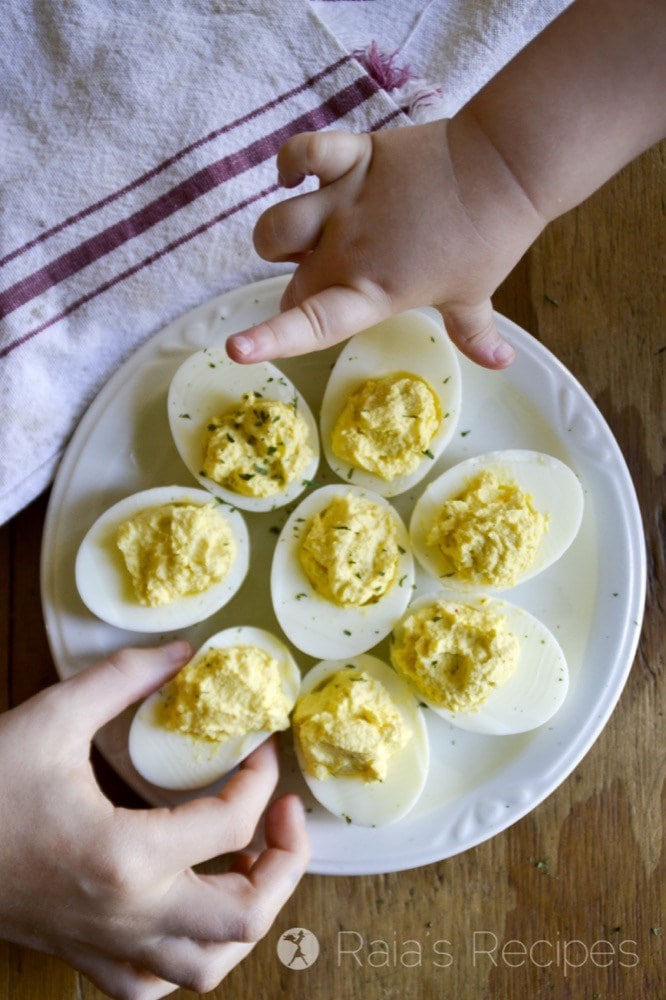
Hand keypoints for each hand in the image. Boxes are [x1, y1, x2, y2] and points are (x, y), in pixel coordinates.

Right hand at [0, 642, 309, 998]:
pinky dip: (189, 956)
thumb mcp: (52, 716)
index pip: (232, 823)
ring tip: (251, 865)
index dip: (261, 778)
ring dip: (246, 917)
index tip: (261, 748)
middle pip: (245, 916)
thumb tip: (184, 653)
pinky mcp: (85, 956)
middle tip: (283, 816)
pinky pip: (153, 985)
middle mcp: (127, 913)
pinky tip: (189, 912)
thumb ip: (125, 677)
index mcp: (125, 854)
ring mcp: (107, 945)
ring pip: (208, 967)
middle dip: (285, 862)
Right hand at [227, 119, 543, 368]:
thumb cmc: (488, 240)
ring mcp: (345, 202)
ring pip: (277, 227)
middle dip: (294, 295)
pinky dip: (289, 164)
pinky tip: (292, 176)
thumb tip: (499, 362)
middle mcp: (348, 251)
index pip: (311, 323)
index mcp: (374, 293)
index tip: (235, 349)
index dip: (269, 339)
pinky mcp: (353, 158)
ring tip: (302, 238)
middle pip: (290, 284)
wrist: (502, 170)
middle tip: (322, 289)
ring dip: (277, 240)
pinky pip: (303, 154)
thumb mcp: (476, 296)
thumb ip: (473, 333)